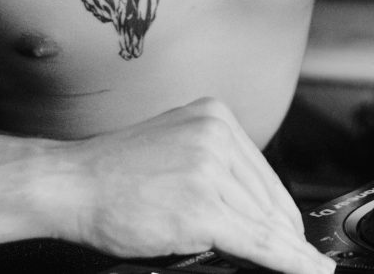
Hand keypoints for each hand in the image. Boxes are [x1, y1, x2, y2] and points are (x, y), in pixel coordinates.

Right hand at [36, 98, 331, 273]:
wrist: (68, 185)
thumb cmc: (108, 176)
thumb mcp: (174, 151)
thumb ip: (214, 167)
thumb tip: (252, 208)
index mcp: (213, 116)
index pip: (263, 173)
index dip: (282, 211)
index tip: (298, 234)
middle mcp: (216, 135)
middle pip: (269, 197)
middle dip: (287, 235)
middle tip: (305, 260)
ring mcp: (210, 168)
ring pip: (264, 222)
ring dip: (288, 252)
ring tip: (305, 268)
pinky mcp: (202, 206)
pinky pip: (256, 241)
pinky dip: (285, 261)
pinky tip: (302, 269)